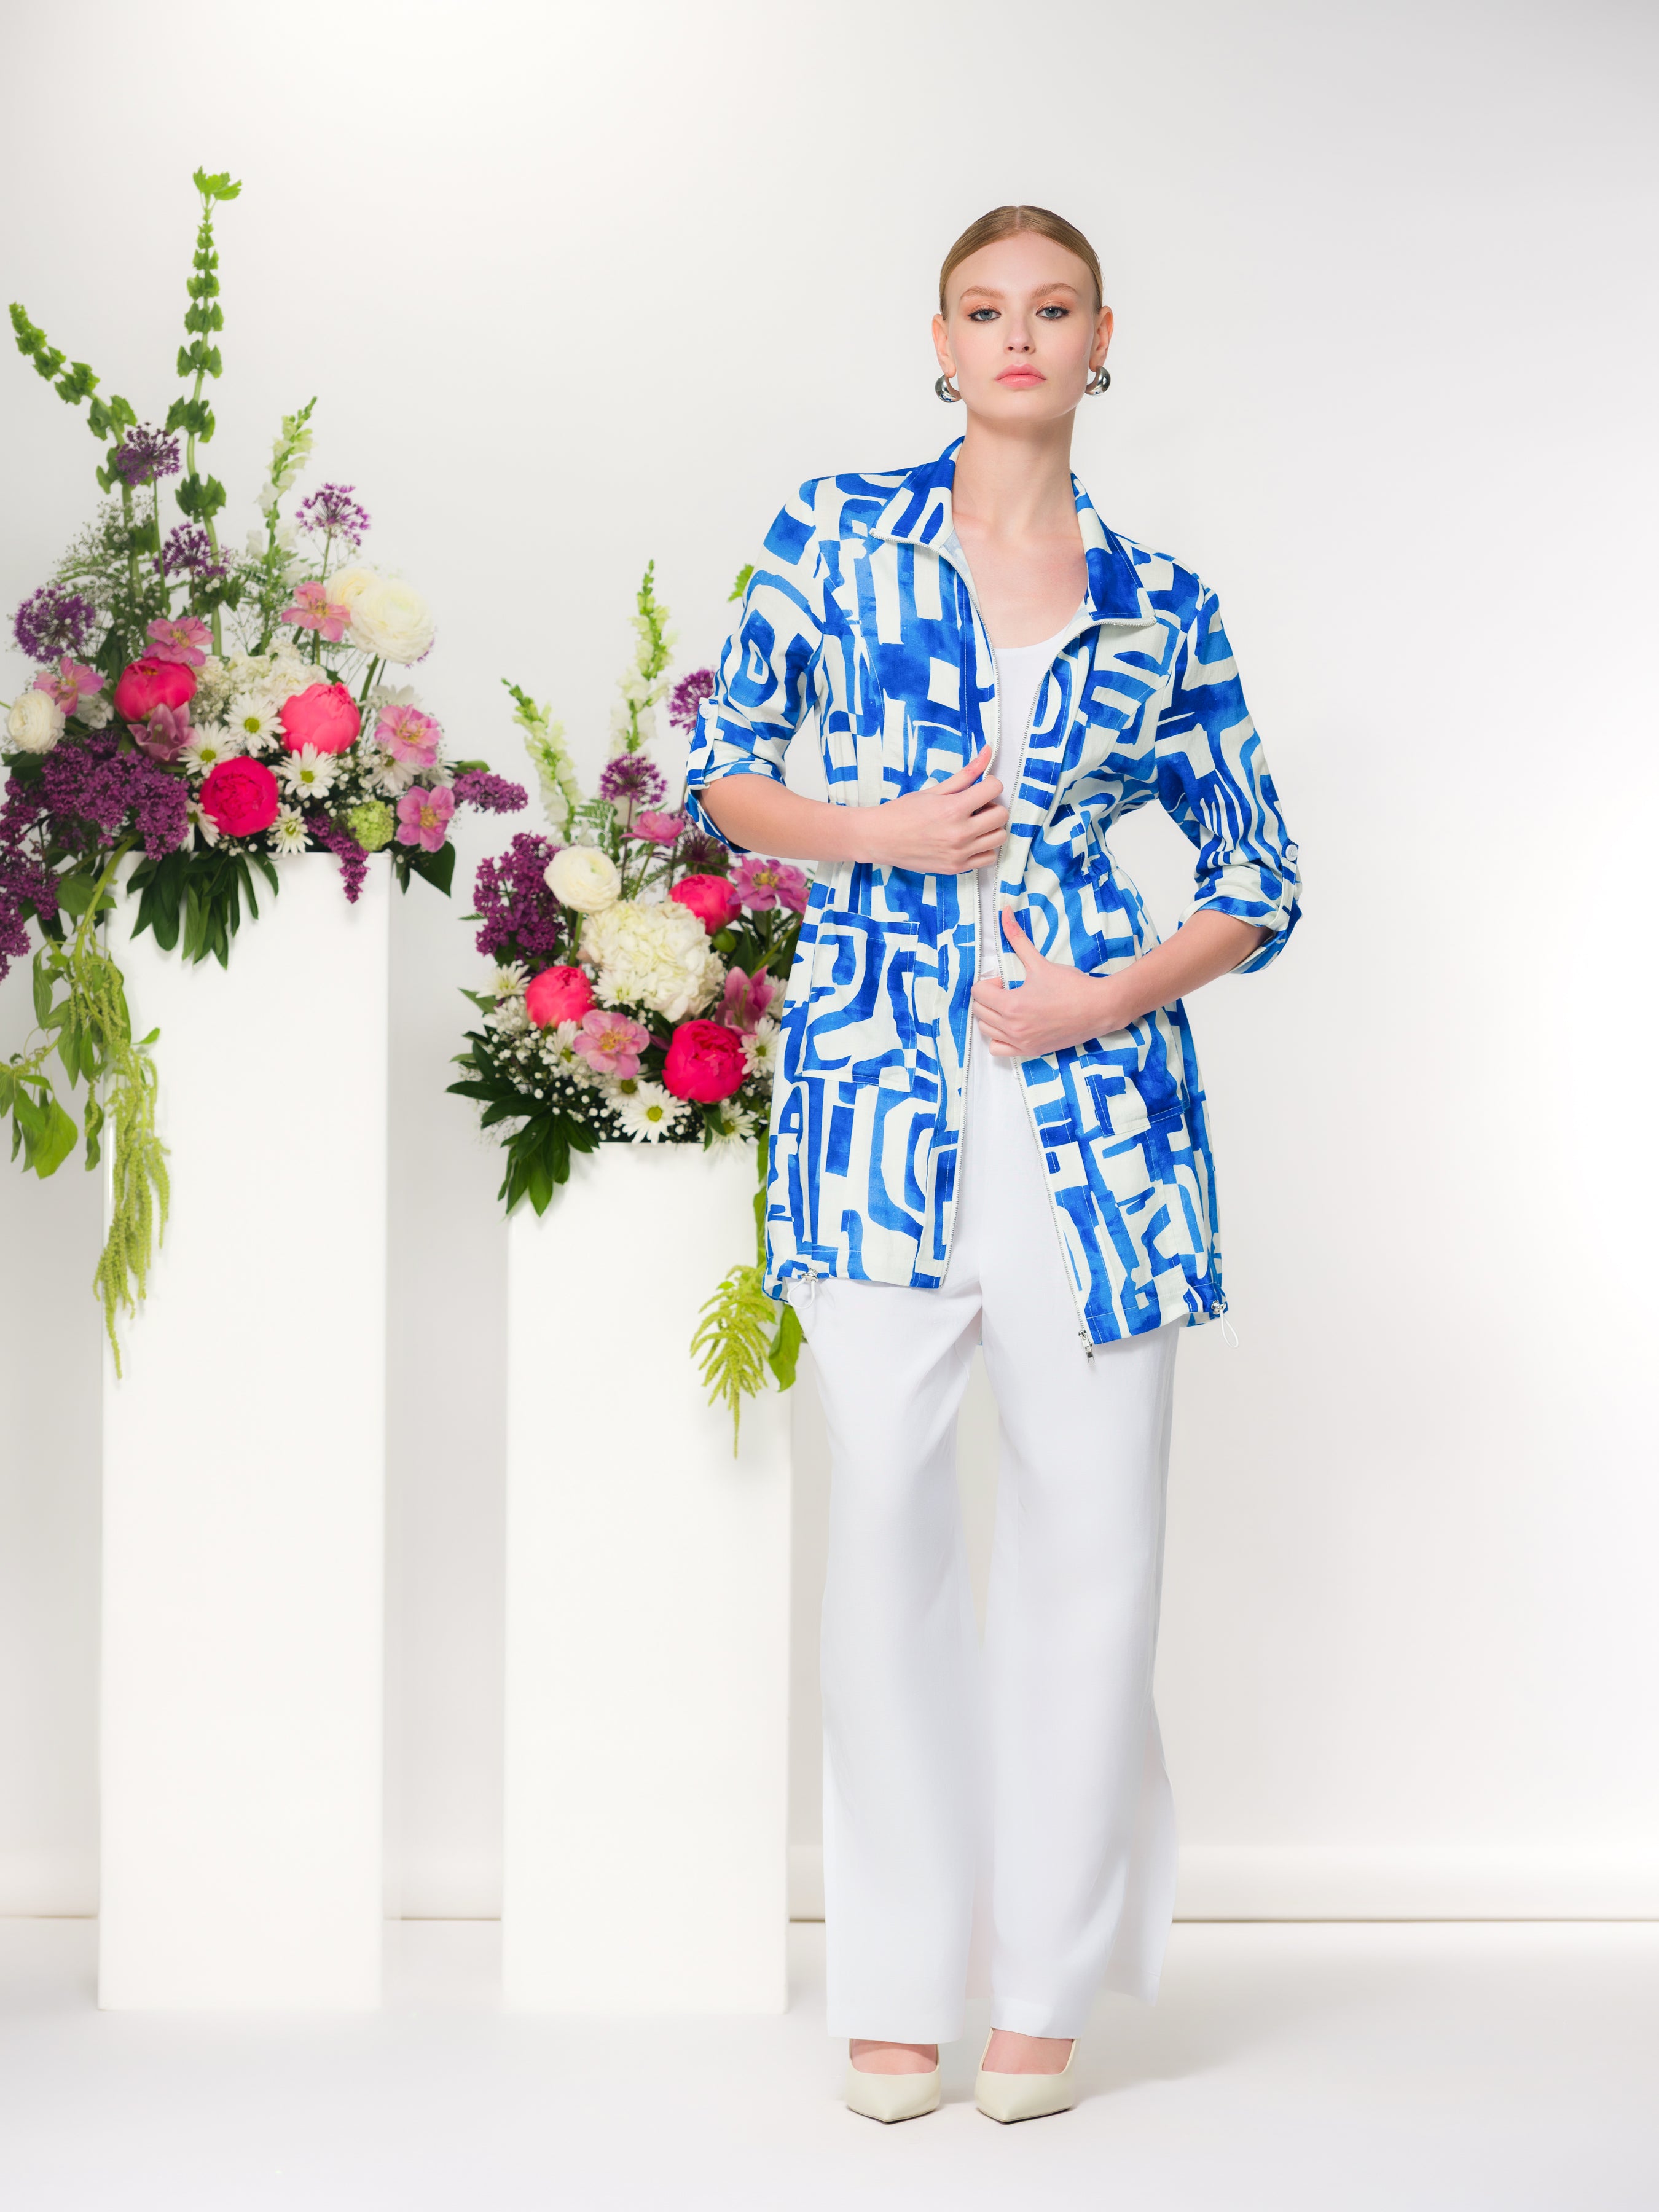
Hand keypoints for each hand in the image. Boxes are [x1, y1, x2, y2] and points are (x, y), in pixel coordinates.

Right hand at [864, 745, 1006, 873]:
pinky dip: (985, 847)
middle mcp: (959, 833)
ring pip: (999, 838)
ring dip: (991, 828)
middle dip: (992, 806)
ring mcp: (959, 854)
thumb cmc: (903, 811)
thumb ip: (965, 774)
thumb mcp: (934, 790)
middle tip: (976, 807)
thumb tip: (988, 752)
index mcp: (953, 809)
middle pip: (1002, 815)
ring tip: (974, 824)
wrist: (880, 838)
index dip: (990, 784)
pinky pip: (989, 858)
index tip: (980, 787)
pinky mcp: (956, 868)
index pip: (995, 789)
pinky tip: (970, 840)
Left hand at [971, 909, 1121, 1057]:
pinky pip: (998, 1050)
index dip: (990, 982)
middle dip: (989, 997)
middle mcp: (1013, 1027)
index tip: (1006, 980)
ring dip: (991, 1016)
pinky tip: (1012, 1026)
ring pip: (986, 1030)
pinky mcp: (1030, 1051)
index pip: (978, 993)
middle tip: (1008, 990)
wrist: (1099, 1009)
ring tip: (1010, 1006)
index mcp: (1012, 1005)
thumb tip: (1004, 911)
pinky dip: (999, 1038)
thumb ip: (1018, 939)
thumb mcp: (1040, 962)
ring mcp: (1021, 1042)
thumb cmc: (1072, 986)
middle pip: (979, 1011)